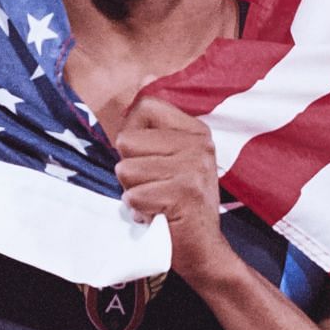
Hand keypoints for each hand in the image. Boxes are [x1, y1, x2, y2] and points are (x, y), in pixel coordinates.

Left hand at [112, 97, 240, 287]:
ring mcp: (194, 167)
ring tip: (157, 203)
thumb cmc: (177, 206)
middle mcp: (199, 144)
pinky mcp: (183, 192)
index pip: (143, 106)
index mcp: (196, 131)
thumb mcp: (170, 159)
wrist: (204, 253)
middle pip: (126, 140)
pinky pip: (133, 195)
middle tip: (154, 188)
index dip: (132, 136)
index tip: (149, 161)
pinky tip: (160, 217)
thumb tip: (145, 76)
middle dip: (130, 170)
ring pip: (125, 169)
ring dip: (134, 193)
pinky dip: (139, 212)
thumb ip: (154, 125)